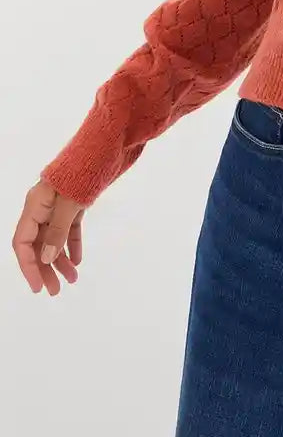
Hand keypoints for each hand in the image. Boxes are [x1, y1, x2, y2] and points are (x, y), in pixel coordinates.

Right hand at [12, 177, 84, 295]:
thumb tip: (46, 259)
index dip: (28, 266)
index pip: (23, 242)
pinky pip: (69, 229)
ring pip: (54, 238)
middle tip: (55, 291)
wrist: (105, 145)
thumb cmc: (83, 170)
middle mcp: (42, 206)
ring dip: (61, 260)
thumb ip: (57, 231)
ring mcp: (58, 205)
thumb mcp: (69, 203)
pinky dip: (72, 244)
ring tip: (73, 280)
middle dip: (45, 268)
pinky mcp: (74, 204)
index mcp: (35, 205)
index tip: (38, 286)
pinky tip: (78, 261)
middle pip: (38, 244)